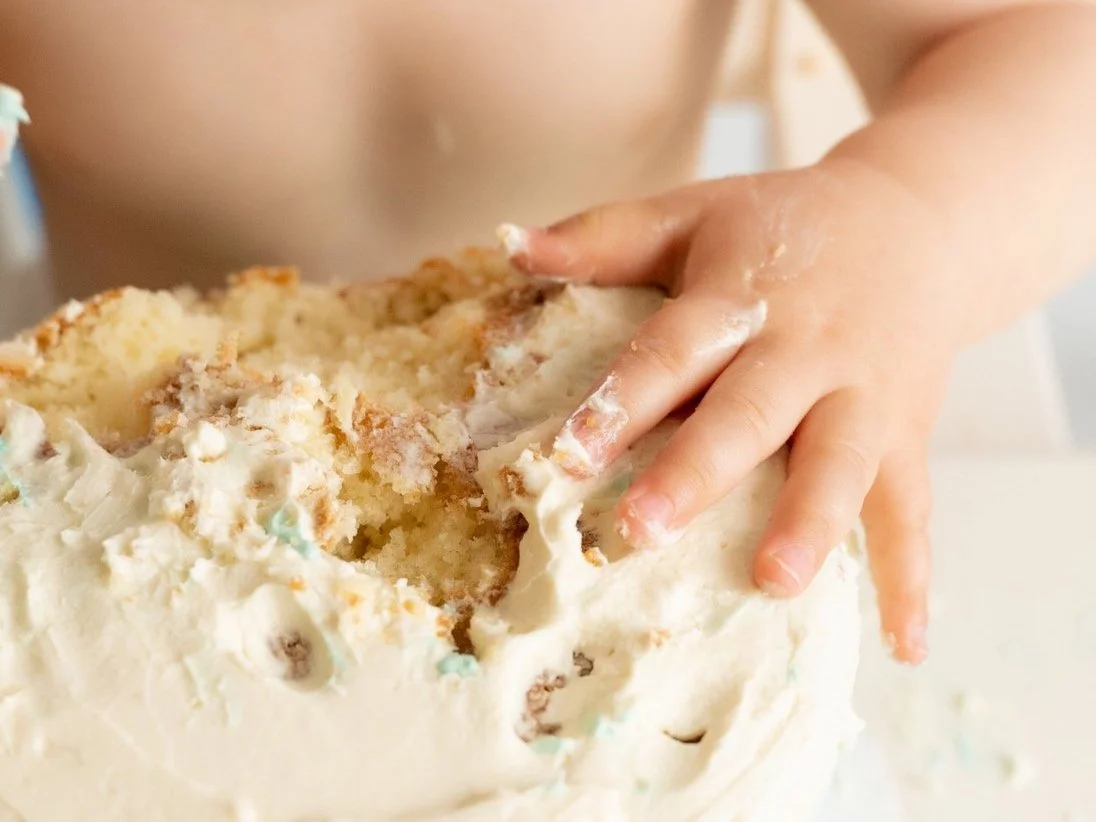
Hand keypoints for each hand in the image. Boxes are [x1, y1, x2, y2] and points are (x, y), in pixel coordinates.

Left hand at [498, 159, 964, 663]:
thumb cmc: (782, 227)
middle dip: (697, 473)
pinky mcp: (907, 433)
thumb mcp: (695, 213)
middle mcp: (807, 347)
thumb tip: (510, 243)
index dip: (624, 400)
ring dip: (809, 522)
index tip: (569, 453)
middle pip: (750, 413)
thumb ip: (605, 236)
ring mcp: (865, 394)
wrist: (915, 221)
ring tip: (770, 582)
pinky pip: (913, 506)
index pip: (675, 350)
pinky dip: (911, 575)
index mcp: (743, 295)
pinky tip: (903, 642)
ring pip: (840, 461)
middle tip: (639, 531)